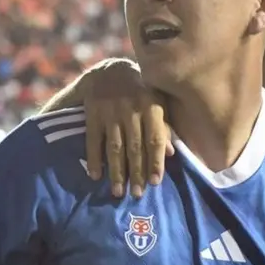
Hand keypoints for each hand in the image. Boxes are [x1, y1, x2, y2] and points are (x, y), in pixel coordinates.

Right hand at [81, 60, 172, 197]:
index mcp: (152, 106)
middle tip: (136, 194)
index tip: (154, 183)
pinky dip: (93, 158)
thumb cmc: (142, 90)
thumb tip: (171, 154)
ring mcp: (111, 111)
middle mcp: (132, 109)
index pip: (155, 139)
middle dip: (136, 173)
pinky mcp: (93, 112)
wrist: (110, 70)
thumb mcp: (158, 102)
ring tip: (117, 192)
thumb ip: (164, 126)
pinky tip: (95, 175)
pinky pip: (93, 140)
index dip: (155, 162)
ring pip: (114, 147)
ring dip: (116, 171)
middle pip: (135, 147)